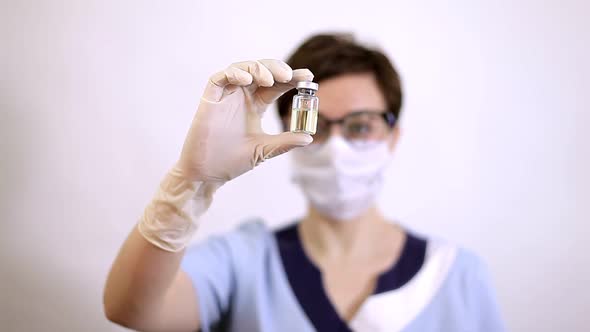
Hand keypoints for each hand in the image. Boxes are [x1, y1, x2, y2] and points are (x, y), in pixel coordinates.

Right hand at [176, 59, 313, 182]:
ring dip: (258, 68)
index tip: (308, 76)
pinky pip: (219, 78)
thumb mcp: (265, 149)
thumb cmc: (233, 161)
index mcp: (256, 106)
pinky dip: (234, 74)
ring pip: (242, 69)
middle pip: (262, 71)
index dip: (292, 78)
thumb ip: (285, 142)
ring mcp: (226, 96)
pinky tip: (246, 80)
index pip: (276, 85)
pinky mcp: (210, 99)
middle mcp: (242, 97)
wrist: (209, 173)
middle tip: (290, 76)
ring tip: (270, 79)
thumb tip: (309, 138)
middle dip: (277, 69)